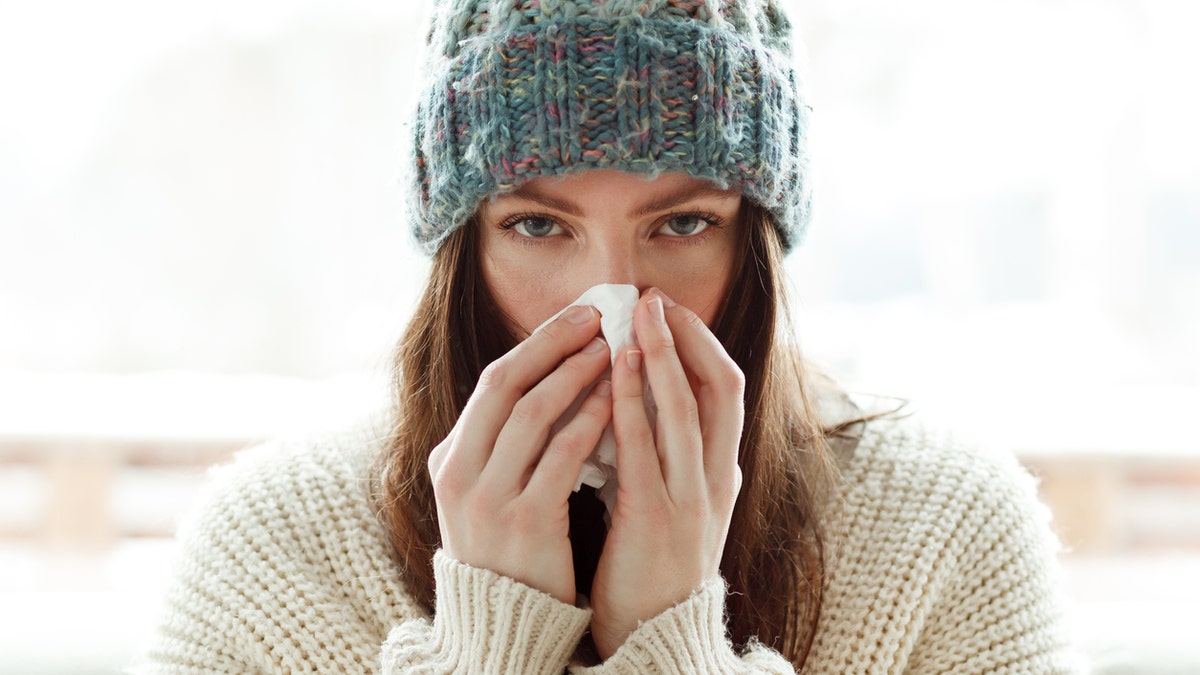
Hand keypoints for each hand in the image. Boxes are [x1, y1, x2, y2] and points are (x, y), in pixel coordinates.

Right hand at [427, 305, 612, 604]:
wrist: (503, 624)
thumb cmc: (508, 550)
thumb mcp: (486, 492)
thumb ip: (502, 443)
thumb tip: (546, 379)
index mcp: (450, 460)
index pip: (493, 382)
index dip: (537, 344)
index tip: (576, 317)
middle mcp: (460, 473)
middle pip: (504, 385)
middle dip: (553, 344)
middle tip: (596, 317)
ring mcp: (488, 498)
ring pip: (531, 414)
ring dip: (574, 375)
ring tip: (612, 350)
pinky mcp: (524, 523)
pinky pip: (559, 458)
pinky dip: (587, 423)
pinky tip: (615, 401)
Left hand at [589, 289, 744, 658]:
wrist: (654, 635)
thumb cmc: (653, 564)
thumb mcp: (678, 502)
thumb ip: (671, 455)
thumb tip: (647, 396)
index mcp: (722, 472)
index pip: (727, 390)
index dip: (702, 344)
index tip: (672, 310)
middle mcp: (717, 479)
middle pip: (719, 388)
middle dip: (688, 336)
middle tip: (655, 298)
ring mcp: (691, 499)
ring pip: (686, 410)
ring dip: (662, 355)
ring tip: (638, 315)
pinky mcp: (655, 518)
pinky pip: (644, 448)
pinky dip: (631, 401)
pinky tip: (612, 369)